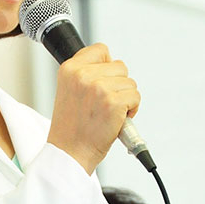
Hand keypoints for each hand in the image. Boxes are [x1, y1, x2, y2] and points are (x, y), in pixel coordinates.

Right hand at [47, 43, 140, 174]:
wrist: (69, 153)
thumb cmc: (71, 126)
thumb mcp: (68, 90)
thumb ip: (86, 74)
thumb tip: (112, 65)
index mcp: (69, 69)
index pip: (100, 50)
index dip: (107, 66)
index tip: (103, 82)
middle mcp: (82, 75)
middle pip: (120, 66)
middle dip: (118, 85)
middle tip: (103, 104)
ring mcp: (98, 88)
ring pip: (130, 82)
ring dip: (125, 98)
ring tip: (108, 114)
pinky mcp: (113, 102)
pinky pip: (135, 97)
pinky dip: (132, 110)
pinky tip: (116, 120)